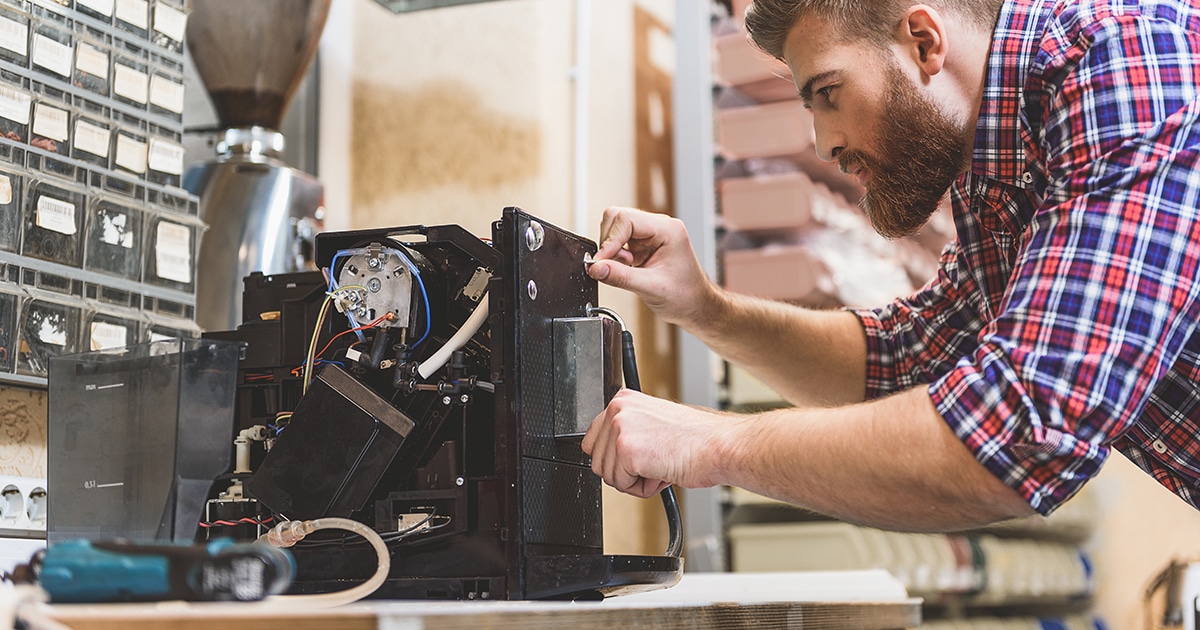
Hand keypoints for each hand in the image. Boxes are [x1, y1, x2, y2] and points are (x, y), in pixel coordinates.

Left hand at [581, 389, 734, 497]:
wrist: (719, 446)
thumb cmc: (696, 440)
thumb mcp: (653, 424)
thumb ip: (628, 433)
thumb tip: (608, 454)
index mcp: (623, 400)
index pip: (593, 439)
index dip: (615, 458)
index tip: (636, 458)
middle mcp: (618, 409)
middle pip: (597, 460)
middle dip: (624, 471)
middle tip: (654, 463)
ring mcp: (620, 428)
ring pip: (607, 475)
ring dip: (634, 480)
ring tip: (660, 465)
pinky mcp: (626, 450)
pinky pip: (621, 485)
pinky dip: (642, 489)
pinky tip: (662, 472)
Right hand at [588, 207, 718, 326]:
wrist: (696, 305)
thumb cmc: (686, 296)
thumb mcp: (651, 288)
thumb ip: (620, 277)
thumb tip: (595, 268)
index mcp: (667, 230)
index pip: (626, 219)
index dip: (609, 240)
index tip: (601, 261)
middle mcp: (659, 226)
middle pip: (617, 217)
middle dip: (609, 243)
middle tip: (615, 265)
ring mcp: (650, 233)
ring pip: (615, 227)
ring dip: (612, 249)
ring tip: (627, 267)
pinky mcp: (643, 243)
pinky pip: (619, 240)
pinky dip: (615, 255)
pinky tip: (628, 267)